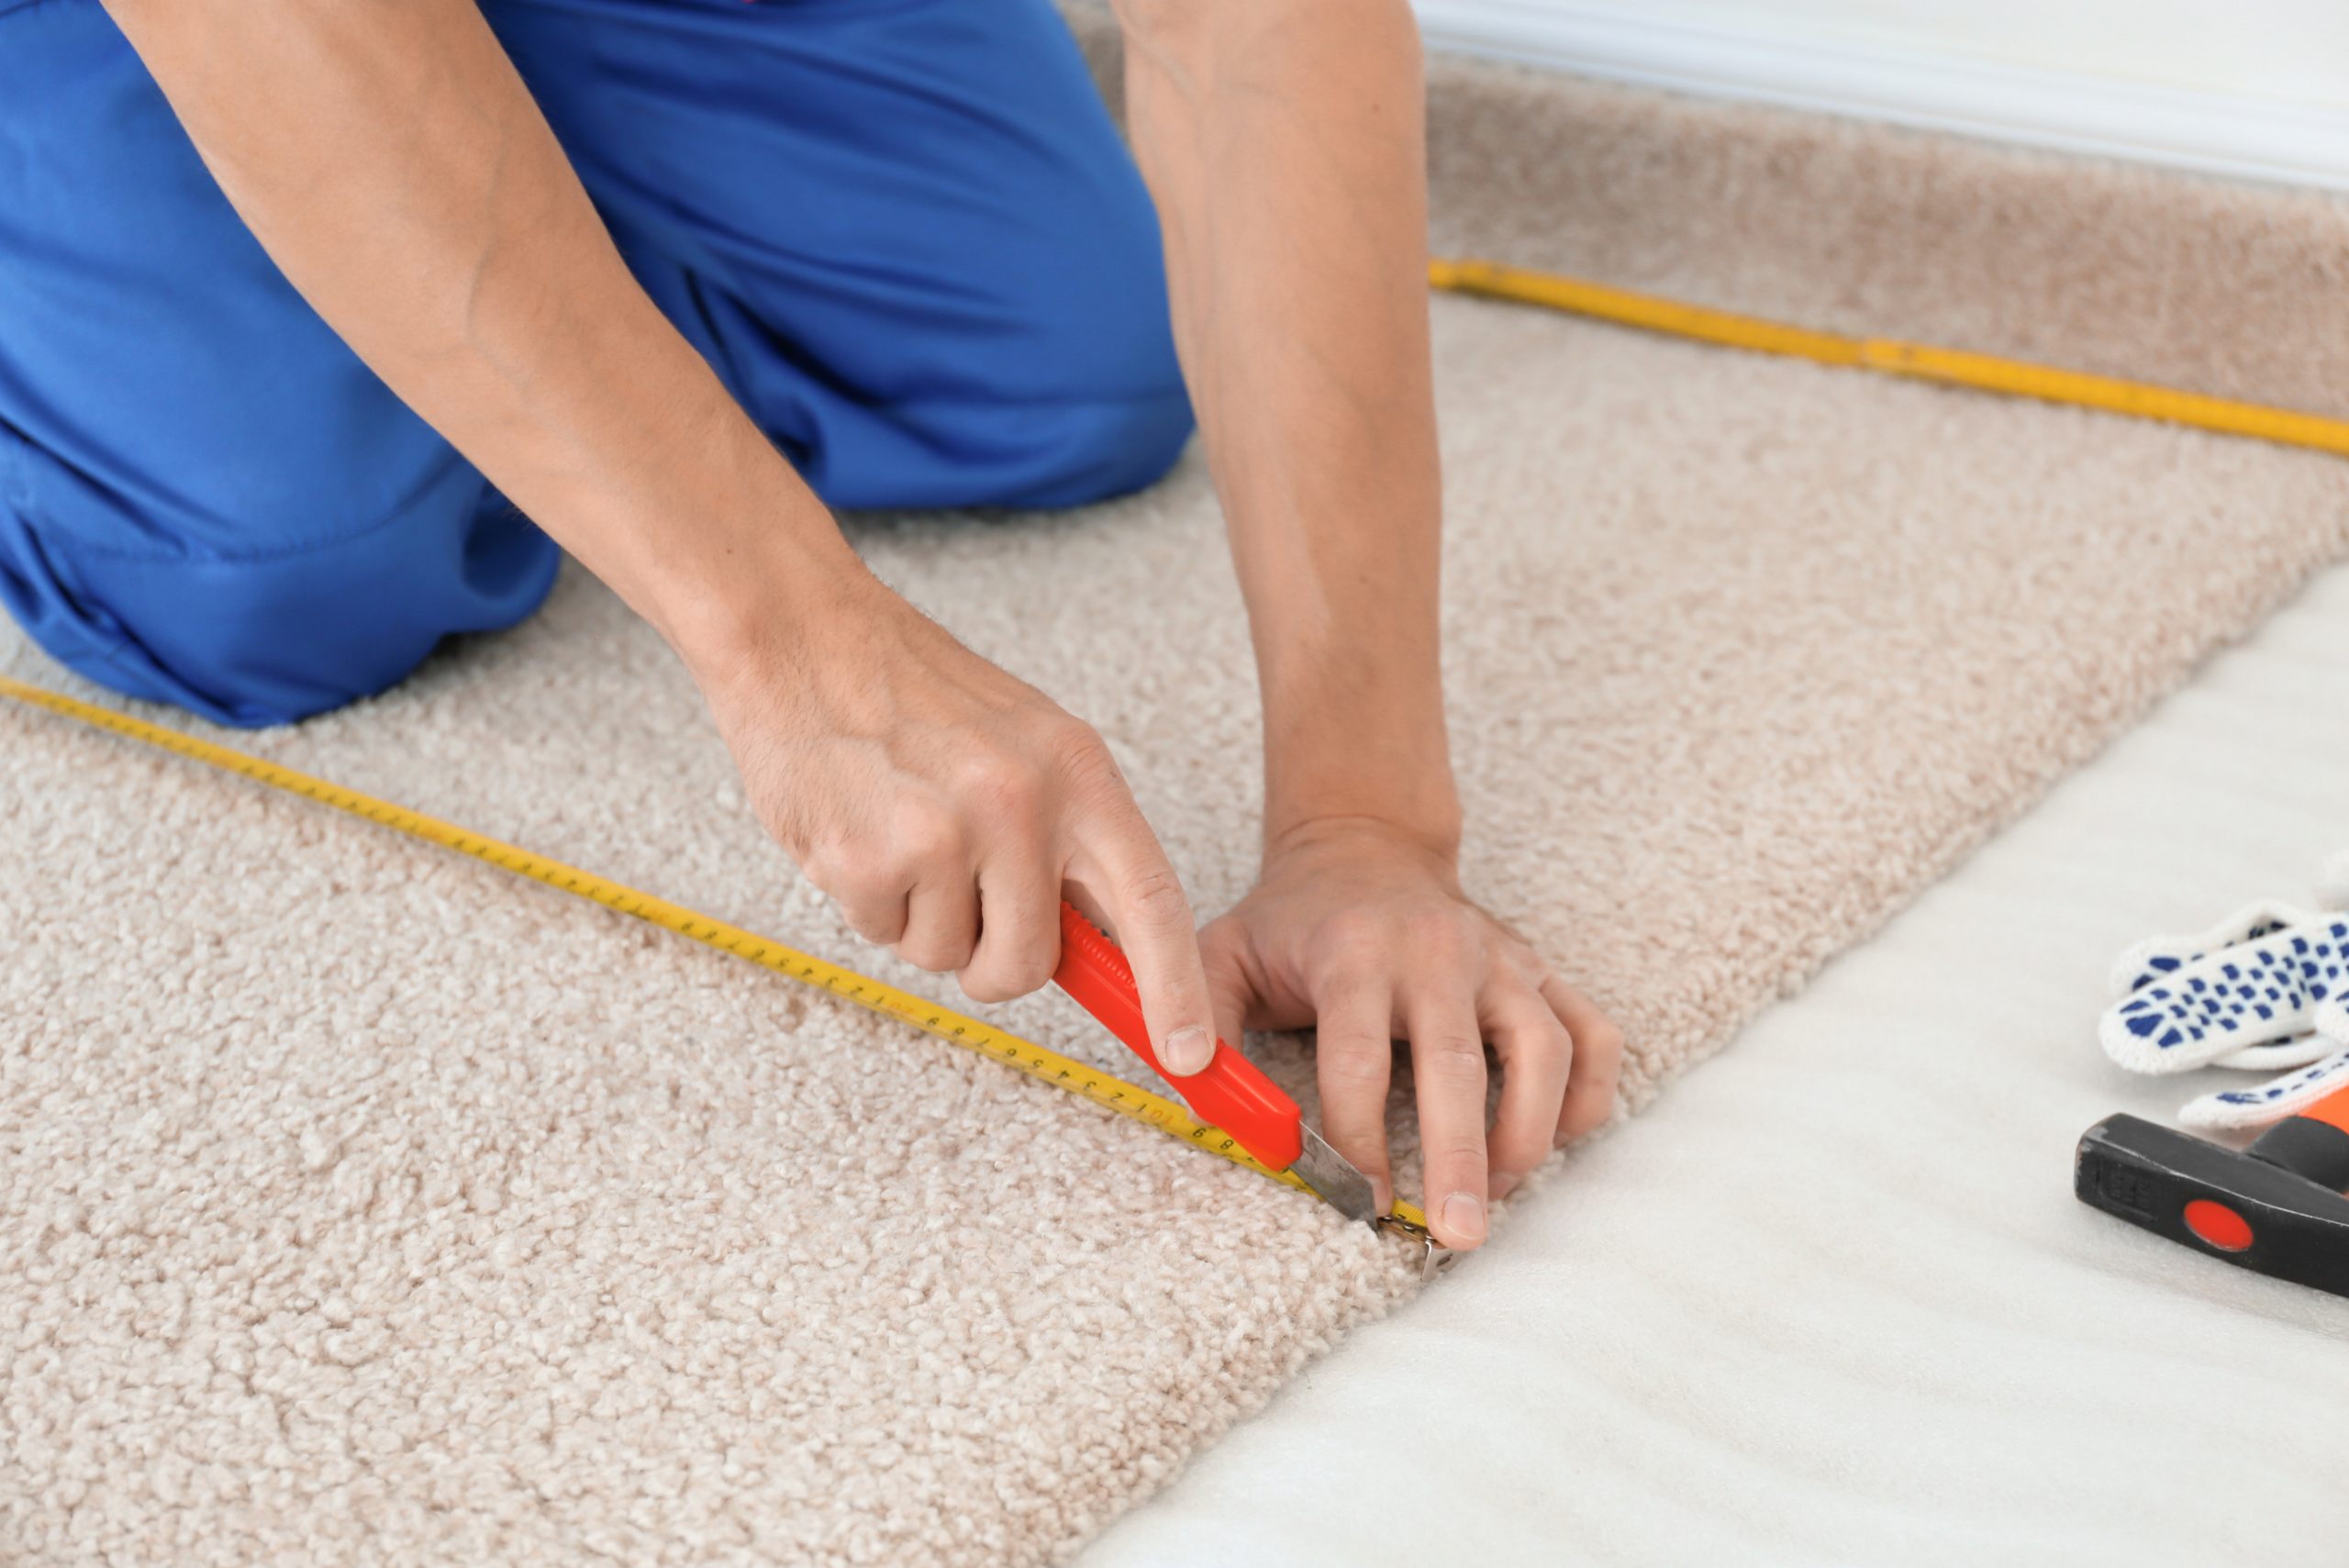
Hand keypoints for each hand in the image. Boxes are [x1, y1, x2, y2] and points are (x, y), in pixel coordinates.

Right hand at [691, 562, 1221, 1073]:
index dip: (1175, 986)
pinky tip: (860, 830)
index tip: (1192, 1053)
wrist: (803, 635)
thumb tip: (1110, 948)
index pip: (1150, 897)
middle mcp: (1022, 801)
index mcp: (1078, 770)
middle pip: (1030, 963)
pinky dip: (869, 903)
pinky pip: (884, 936)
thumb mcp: (1027, 745)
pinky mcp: (871, 860)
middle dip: (993, 961)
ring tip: (901, 834)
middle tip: (960, 899)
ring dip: (921, 921)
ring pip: (949, 958)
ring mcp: (945, 832)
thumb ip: (1069, 842)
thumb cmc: (914, 693)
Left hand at [1197, 817, 1621, 1249]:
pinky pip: (1592, 1037)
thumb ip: (1200, 1015)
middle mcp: (1437, 951)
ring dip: (1527, 1132)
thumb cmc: (1292, 920)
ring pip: (1544, 1050)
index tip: (1360, 1201)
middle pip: (1458, 1064)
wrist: (1364, 846)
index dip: (1359, 1137)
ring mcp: (1500, 960)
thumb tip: (1190, 1083)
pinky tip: (1551, 1142)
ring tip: (1498, 1193)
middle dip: (1459, 1157)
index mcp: (1354, 952)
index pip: (1359, 1056)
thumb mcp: (1224, 950)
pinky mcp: (1541, 971)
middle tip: (1456, 1235)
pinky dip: (1586, 1098)